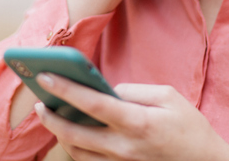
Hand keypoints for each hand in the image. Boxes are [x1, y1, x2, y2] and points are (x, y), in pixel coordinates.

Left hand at [34, 74, 228, 160]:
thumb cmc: (190, 127)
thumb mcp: (168, 96)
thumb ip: (134, 90)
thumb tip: (108, 90)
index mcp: (136, 122)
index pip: (91, 103)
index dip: (64, 88)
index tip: (45, 75)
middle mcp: (124, 147)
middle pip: (73, 134)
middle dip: (50, 117)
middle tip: (38, 102)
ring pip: (77, 153)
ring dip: (59, 135)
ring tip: (51, 116)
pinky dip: (75, 149)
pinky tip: (70, 134)